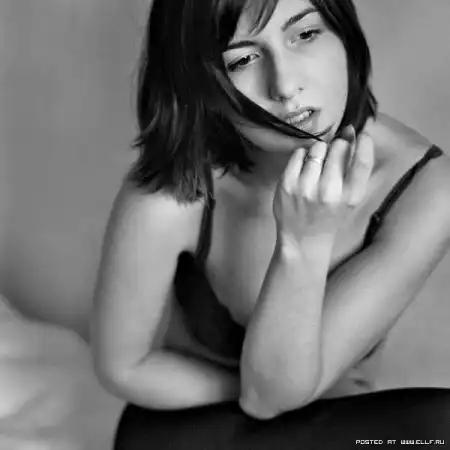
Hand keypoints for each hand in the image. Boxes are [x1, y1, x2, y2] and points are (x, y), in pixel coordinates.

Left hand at [273, 125, 374, 244]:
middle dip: (338, 147)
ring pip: (317, 148)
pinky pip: (298, 153)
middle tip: (332, 159)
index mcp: (350, 196)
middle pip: (338, 147)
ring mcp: (306, 187)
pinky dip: (302, 156)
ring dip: (319, 152)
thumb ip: (354, 169)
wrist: (303, 239)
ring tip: (317, 167)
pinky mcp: (287, 184)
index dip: (364, 142)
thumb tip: (351, 132)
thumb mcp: (349, 199)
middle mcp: (329, 191)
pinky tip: (304, 170)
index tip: (360, 134)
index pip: (363, 161)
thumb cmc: (329, 216)